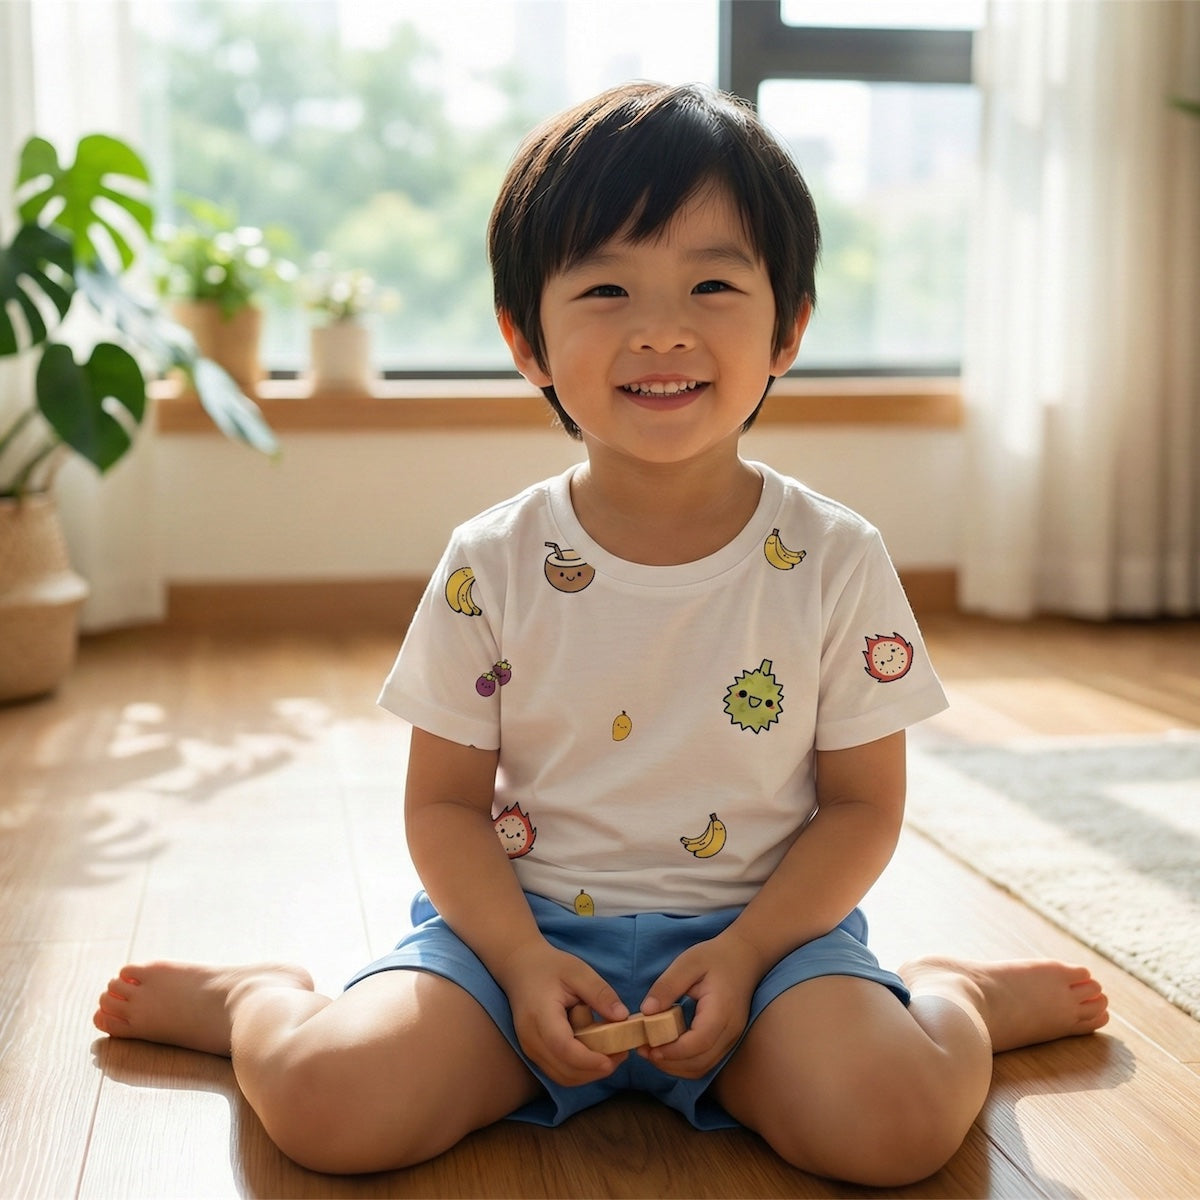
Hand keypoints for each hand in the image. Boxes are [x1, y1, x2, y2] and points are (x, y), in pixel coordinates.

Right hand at [493, 939, 629, 1086]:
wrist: (520, 969)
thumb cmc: (549, 967)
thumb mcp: (578, 972)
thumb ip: (600, 993)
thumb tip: (622, 1017)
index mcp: (540, 1015)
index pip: (563, 1047)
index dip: (589, 1059)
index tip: (615, 1058)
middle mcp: (531, 1039)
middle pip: (564, 1070)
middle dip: (596, 1069)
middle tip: (622, 1054)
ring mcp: (530, 1049)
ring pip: (562, 1077)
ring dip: (590, 1074)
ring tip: (613, 1055)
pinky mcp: (535, 1054)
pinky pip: (559, 1072)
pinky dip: (580, 1071)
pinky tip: (596, 1056)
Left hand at [636, 928, 764, 1078]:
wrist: (744, 957)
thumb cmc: (715, 957)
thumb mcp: (687, 964)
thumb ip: (667, 986)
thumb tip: (646, 1012)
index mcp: (721, 1011)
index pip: (699, 1042)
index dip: (673, 1051)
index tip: (649, 1047)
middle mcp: (730, 1031)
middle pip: (700, 1062)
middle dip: (669, 1062)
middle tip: (643, 1050)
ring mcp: (731, 1039)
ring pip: (703, 1067)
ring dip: (675, 1066)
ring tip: (651, 1052)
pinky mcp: (727, 1041)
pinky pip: (706, 1061)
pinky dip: (685, 1063)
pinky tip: (668, 1050)